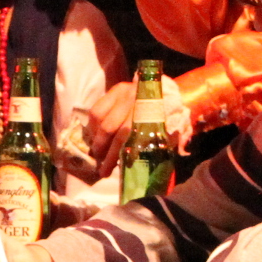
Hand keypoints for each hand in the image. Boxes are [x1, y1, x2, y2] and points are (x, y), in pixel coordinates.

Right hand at [79, 80, 195, 165]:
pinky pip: (96, 110)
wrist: (169, 94)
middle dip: (103, 151)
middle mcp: (135, 100)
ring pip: (100, 119)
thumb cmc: (166, 120)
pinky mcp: (116, 89)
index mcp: (149, 113)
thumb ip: (152, 148)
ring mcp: (124, 93)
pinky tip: (95, 136)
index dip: (114, 155)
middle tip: (101, 166)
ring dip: (95, 139)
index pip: (126, 137)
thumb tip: (135, 167)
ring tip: (97, 152)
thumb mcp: (165, 135)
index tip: (107, 171)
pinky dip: (92, 126)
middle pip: (110, 129)